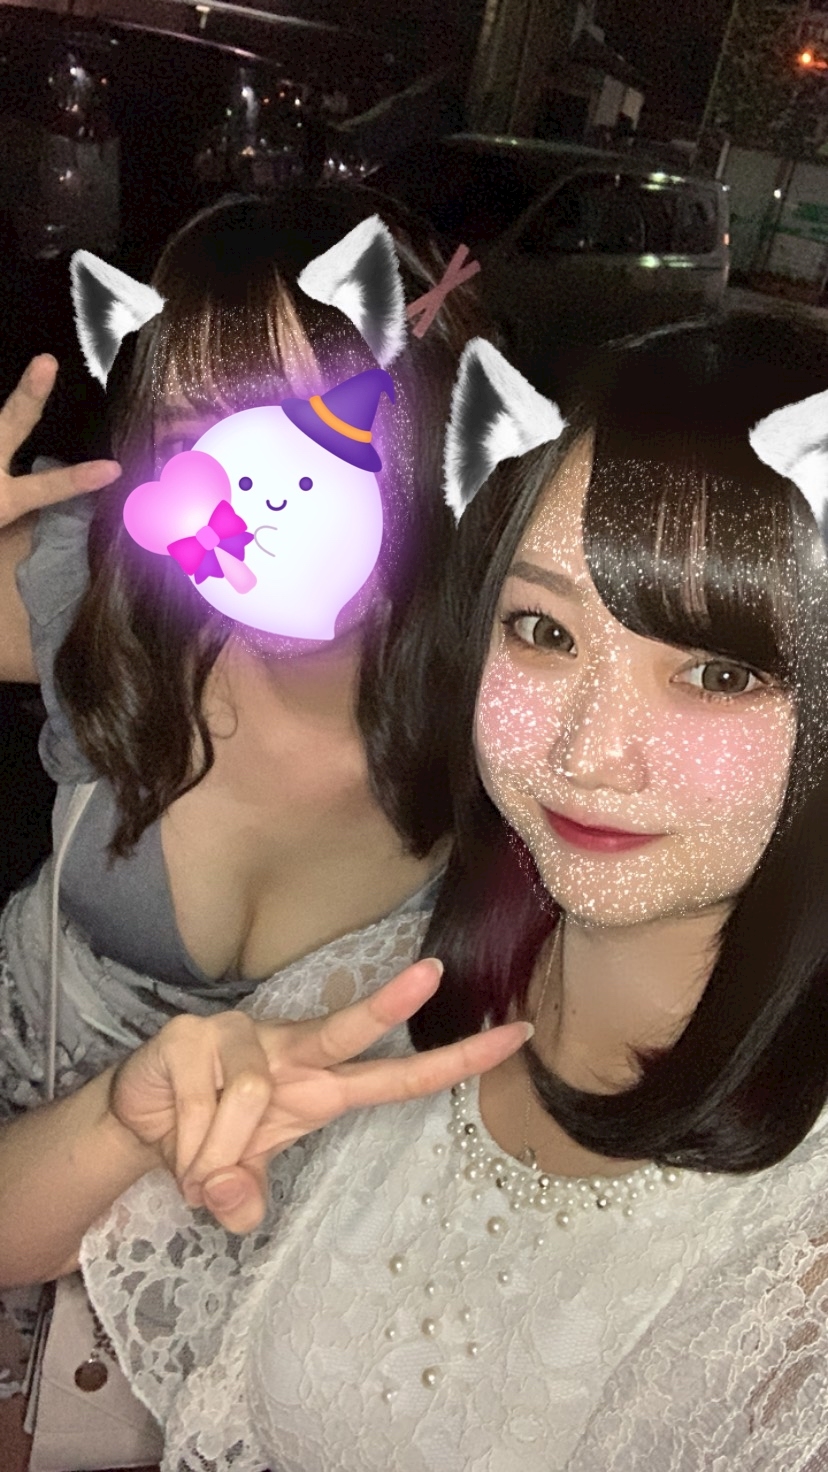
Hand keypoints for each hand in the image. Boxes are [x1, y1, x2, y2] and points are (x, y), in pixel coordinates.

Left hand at [0, 355, 120, 527]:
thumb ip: (8, 501)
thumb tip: (20, 492)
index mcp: (0, 501)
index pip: (46, 489)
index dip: (79, 478)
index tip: (113, 468)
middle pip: (9, 425)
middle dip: (29, 395)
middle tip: (45, 362)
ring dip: (18, 398)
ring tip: (36, 365)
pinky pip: (15, 457)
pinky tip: (34, 381)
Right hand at [109, 958, 529, 1234]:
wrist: (139, 1117)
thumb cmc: (211, 1139)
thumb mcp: (238, 1178)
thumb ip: (245, 1194)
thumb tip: (239, 1210)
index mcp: (322, 1085)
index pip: (398, 1075)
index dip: (455, 1061)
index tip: (515, 1036)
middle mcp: (291, 1050)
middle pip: (346, 1028)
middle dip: (389, 1003)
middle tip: (431, 973)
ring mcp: (242, 1036)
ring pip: (250, 1100)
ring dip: (216, 1153)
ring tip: (196, 1164)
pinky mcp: (193, 1035)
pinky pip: (203, 1105)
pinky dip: (188, 1143)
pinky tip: (175, 1137)